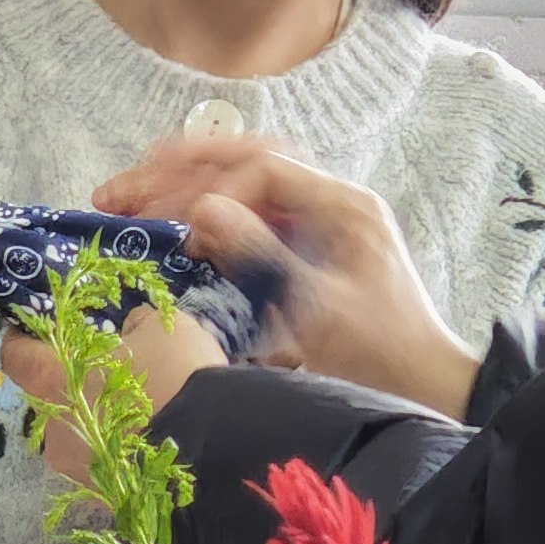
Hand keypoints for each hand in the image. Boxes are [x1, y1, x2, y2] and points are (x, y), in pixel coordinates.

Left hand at [0, 302, 227, 483]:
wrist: (217, 449)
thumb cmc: (177, 376)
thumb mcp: (161, 328)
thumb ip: (133, 325)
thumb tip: (130, 332)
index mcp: (53, 380)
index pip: (14, 355)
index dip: (23, 340)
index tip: (40, 331)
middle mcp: (52, 427)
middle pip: (48, 398)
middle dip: (73, 385)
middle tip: (109, 374)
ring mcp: (74, 467)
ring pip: (75, 435)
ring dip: (96, 422)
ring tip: (136, 414)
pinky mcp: (102, 495)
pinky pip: (102, 464)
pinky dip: (117, 452)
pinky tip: (148, 441)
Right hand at [94, 136, 480, 420]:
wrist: (425, 385)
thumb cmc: (379, 353)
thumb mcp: (315, 309)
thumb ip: (259, 256)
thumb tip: (200, 210)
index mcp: (343, 205)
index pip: (262, 167)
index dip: (206, 185)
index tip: (166, 219)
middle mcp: (333, 200)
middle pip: (246, 158)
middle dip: (179, 169)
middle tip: (119, 190)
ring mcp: (322, 219)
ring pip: (245, 179)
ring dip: (187, 182)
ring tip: (133, 194)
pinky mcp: (311, 244)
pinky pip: (253, 210)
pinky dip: (209, 210)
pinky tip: (174, 223)